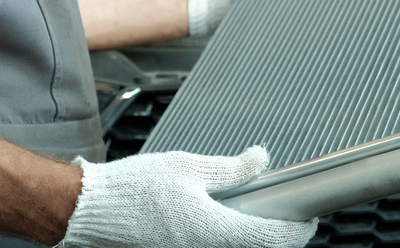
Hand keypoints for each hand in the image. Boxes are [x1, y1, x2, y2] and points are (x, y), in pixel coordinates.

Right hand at [60, 146, 317, 246]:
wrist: (91, 210)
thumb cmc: (133, 188)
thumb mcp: (187, 167)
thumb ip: (230, 169)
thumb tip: (261, 160)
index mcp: (213, 230)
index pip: (272, 239)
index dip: (298, 229)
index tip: (308, 216)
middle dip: (280, 235)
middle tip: (287, 212)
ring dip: (256, 236)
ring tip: (259, 211)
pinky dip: (233, 237)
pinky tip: (228, 218)